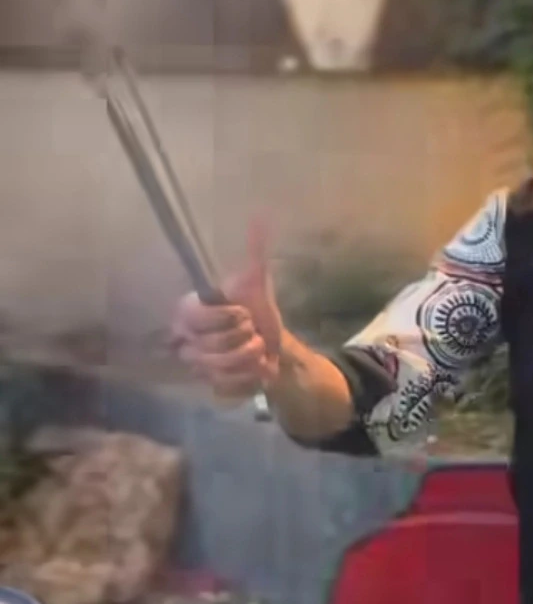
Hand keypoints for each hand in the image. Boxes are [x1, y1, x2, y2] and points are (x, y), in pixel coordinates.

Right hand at [171, 219, 284, 398]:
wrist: (275, 343)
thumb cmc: (257, 310)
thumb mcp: (257, 280)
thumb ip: (255, 251)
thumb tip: (261, 215)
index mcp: (188, 312)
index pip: (195, 318)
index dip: (226, 317)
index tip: (243, 312)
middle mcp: (184, 341)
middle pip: (209, 346)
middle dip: (243, 337)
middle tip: (252, 330)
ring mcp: (196, 367)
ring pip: (219, 368)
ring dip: (250, 356)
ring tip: (258, 348)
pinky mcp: (211, 388)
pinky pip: (227, 387)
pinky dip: (250, 376)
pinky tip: (255, 368)